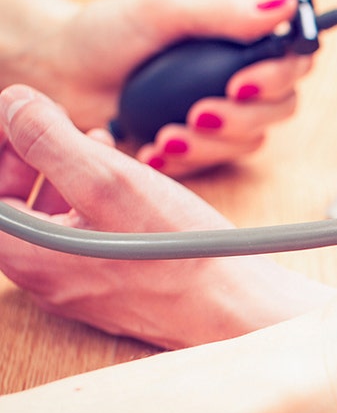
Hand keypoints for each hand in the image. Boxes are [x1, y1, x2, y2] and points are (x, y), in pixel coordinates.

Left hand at [0, 84, 333, 347]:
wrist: (237, 307)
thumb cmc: (179, 254)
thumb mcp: (109, 180)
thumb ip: (49, 138)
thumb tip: (14, 105)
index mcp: (28, 252)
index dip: (4, 145)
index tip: (28, 114)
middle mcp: (44, 276)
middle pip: (10, 204)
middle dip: (30, 155)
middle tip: (63, 124)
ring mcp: (78, 285)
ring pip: (48, 218)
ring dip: (64, 173)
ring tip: (100, 145)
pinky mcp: (113, 288)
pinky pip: (83, 236)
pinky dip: (94, 200)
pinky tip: (130, 183)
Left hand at [5, 0, 311, 175]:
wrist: (61, 75)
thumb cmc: (108, 34)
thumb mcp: (163, 11)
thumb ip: (223, 11)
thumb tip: (283, 6)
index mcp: (241, 41)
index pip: (293, 60)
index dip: (279, 77)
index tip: (241, 83)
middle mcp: (240, 80)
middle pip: (281, 109)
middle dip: (243, 118)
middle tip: (200, 112)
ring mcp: (222, 118)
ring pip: (249, 142)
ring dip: (210, 144)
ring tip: (165, 136)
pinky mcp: (200, 149)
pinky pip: (214, 166)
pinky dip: (185, 163)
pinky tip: (154, 151)